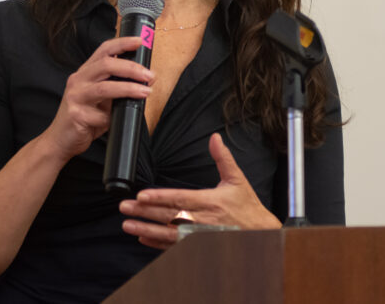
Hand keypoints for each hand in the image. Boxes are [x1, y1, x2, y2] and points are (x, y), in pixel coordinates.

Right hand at [40, 36, 153, 162]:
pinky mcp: (76, 115)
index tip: (139, 42)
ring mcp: (75, 96)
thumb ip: (118, 88)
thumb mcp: (102, 99)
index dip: (122, 43)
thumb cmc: (84, 118)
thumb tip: (145, 80)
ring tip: (145, 92)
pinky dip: (114, 118)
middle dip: (131, 68)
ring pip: (105, 88)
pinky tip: (119, 120)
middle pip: (106, 65)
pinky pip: (102, 115)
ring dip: (129, 88)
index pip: (104, 50)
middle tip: (149, 75)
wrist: (60, 140)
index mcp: (85, 72)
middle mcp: (78, 80)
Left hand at [119, 132, 281, 249]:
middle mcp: (201, 221)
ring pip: (167, 233)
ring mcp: (198, 236)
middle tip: (125, 208)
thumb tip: (215, 138)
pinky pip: (173, 246)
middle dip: (145, 212)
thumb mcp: (237, 180)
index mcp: (209, 203)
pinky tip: (143, 237)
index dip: (159, 197)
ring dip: (146, 229)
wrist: (260, 234)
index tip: (141, 196)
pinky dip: (157, 243)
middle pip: (167, 216)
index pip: (179, 199)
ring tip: (127, 224)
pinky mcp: (197, 246)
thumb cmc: (247, 207)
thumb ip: (223, 158)